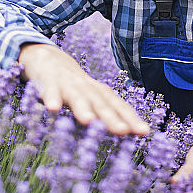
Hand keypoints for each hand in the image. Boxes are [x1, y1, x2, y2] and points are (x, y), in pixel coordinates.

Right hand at [18, 43, 149, 135]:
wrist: (48, 59)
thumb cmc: (75, 86)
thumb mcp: (91, 99)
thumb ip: (106, 114)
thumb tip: (127, 133)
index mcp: (100, 94)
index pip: (119, 107)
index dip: (131, 119)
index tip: (144, 132)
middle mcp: (88, 88)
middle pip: (101, 104)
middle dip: (112, 117)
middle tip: (123, 131)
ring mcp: (68, 85)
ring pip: (77, 97)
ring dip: (83, 108)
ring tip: (89, 121)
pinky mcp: (49, 81)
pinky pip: (50, 90)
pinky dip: (52, 98)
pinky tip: (52, 108)